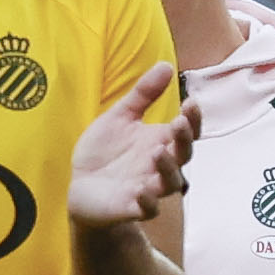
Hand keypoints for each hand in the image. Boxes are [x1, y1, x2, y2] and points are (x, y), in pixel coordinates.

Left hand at [67, 61, 189, 235]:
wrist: (81, 186)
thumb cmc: (106, 152)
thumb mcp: (121, 117)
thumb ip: (143, 94)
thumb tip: (166, 64)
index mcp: (160, 142)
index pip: (187, 131)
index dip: (193, 119)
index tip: (190, 102)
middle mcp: (159, 165)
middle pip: (183, 155)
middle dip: (184, 140)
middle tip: (178, 123)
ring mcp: (148, 187)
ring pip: (170, 183)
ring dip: (168, 169)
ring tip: (158, 152)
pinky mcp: (131, 207)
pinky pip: (147, 210)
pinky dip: (147, 202)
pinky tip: (141, 191)